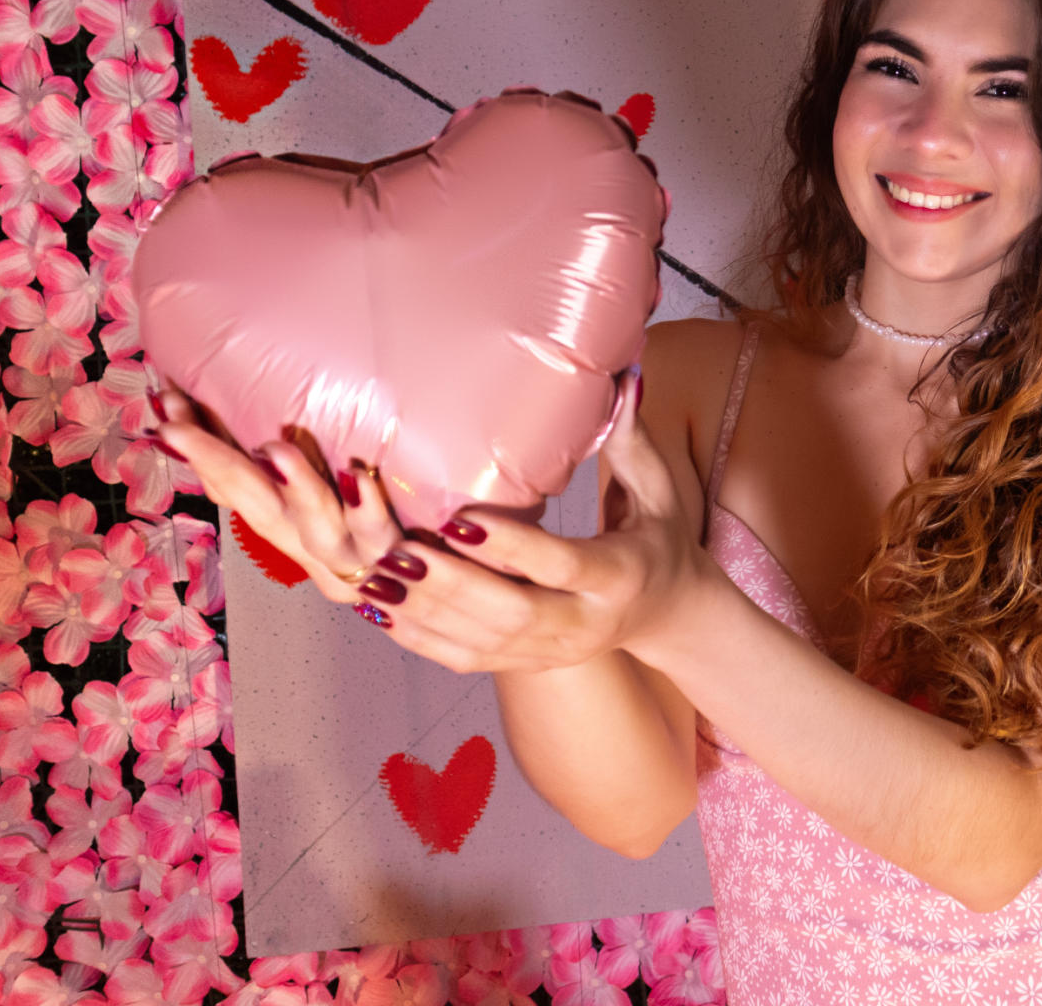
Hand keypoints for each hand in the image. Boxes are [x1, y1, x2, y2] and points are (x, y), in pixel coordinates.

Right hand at [153, 390, 402, 606]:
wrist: (460, 610)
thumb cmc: (409, 537)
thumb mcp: (353, 500)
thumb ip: (317, 461)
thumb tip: (278, 407)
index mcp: (300, 529)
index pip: (237, 487)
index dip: (201, 450)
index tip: (166, 402)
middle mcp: (320, 550)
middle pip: (259, 506)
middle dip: (214, 462)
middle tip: (174, 422)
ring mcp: (361, 561)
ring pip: (317, 529)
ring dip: (294, 489)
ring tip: (274, 450)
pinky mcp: (406, 562)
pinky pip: (384, 535)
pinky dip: (369, 509)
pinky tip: (359, 477)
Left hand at [328, 370, 719, 674]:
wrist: (667, 615)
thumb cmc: (658, 537)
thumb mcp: (658, 491)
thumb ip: (632, 440)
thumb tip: (626, 377)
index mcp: (618, 576)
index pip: (560, 565)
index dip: (510, 547)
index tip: (459, 520)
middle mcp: (582, 624)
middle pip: (510, 615)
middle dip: (451, 585)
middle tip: (399, 550)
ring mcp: (550, 652)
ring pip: (477, 644)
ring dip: (423, 610)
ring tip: (374, 572)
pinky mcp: (523, 664)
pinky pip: (462, 659)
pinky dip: (416, 636)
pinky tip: (378, 605)